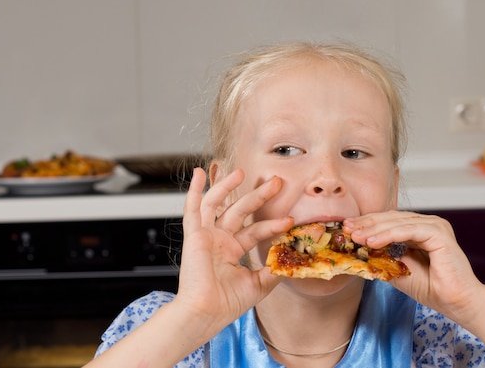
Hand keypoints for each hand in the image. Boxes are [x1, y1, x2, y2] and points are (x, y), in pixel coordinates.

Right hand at [173, 167, 292, 334]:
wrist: (206, 313)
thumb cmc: (226, 304)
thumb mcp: (258, 284)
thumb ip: (273, 269)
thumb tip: (291, 259)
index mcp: (232, 250)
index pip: (255, 230)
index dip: (272, 223)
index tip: (290, 219)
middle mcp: (219, 239)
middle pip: (240, 210)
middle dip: (258, 195)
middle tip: (276, 182)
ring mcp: (206, 235)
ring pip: (217, 203)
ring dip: (227, 186)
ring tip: (242, 172)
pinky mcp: (194, 235)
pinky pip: (192, 209)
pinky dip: (195, 191)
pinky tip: (199, 174)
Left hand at [343, 211, 484, 321]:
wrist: (456, 303)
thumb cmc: (431, 288)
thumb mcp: (396, 270)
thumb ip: (380, 257)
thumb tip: (354, 251)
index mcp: (418, 229)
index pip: (387, 221)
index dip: (366, 223)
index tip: (346, 228)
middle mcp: (427, 224)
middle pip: (390, 218)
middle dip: (366, 223)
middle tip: (346, 229)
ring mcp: (435, 226)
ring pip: (397, 222)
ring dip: (374, 229)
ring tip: (356, 237)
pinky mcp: (439, 233)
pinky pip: (409, 230)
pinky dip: (389, 234)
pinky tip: (373, 241)